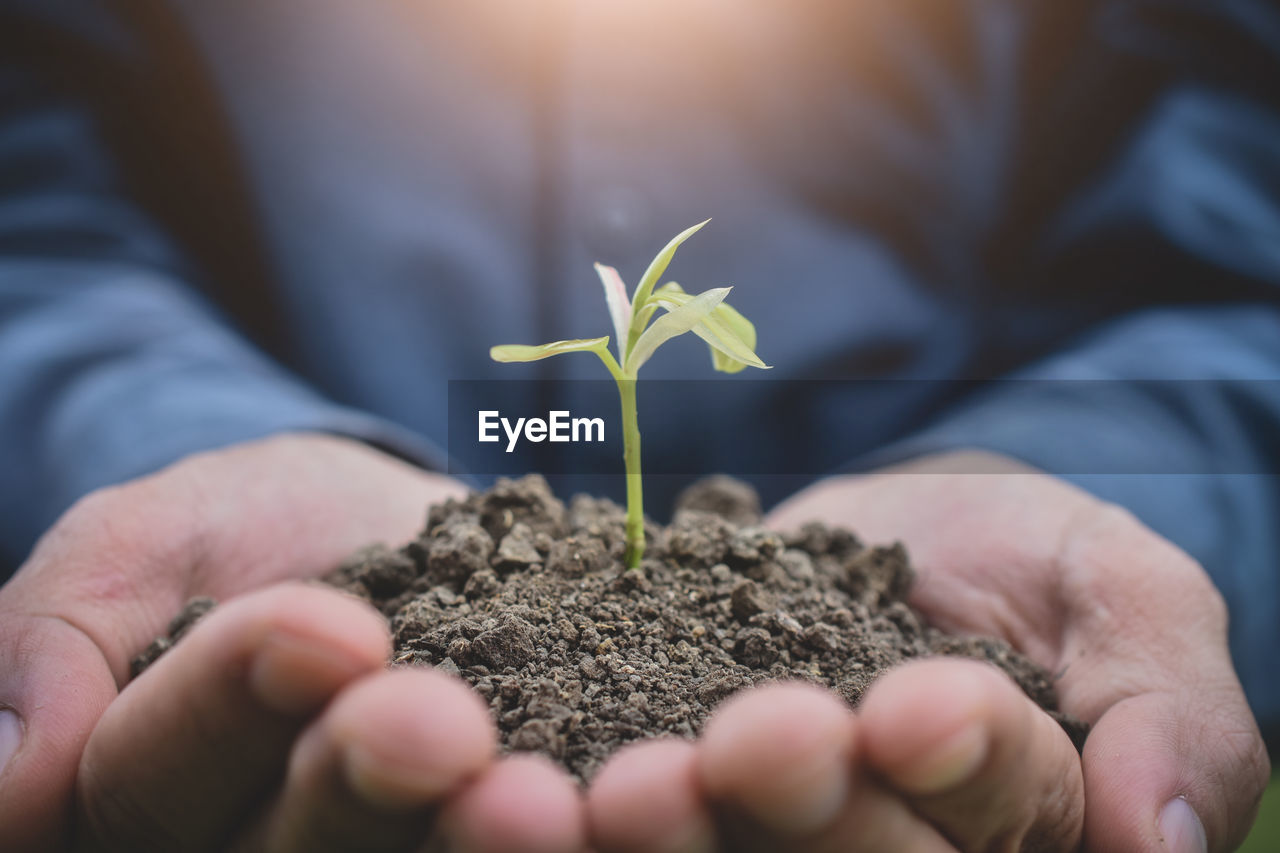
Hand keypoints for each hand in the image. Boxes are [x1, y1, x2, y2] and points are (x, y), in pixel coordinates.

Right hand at [0, 433, 586, 851]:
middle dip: (366, 788)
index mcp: (158, 810)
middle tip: (441, 723)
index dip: (233, 707)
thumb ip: (62, 634)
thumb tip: (12, 793)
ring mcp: (402, 850)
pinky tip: (671, 784)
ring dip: (498, 841)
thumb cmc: (248, 530)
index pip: (160, 785)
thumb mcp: (144, 544)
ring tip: (570, 792)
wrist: (389, 529)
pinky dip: (609, 826)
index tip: (326, 627)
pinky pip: (553, 839)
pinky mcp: (522, 824)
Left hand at [586, 451, 1268, 851]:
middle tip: (739, 748)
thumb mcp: (1123, 594)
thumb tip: (1160, 844)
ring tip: (602, 786)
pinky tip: (492, 764)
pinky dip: (545, 797)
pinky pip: (600, 807)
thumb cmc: (1025, 557)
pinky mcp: (647, 786)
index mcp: (1003, 833)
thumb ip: (1170, 707)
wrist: (887, 534)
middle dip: (799, 814)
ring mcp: (754, 834)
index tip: (913, 706)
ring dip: (659, 838)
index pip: (993, 820)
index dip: (962, 770)